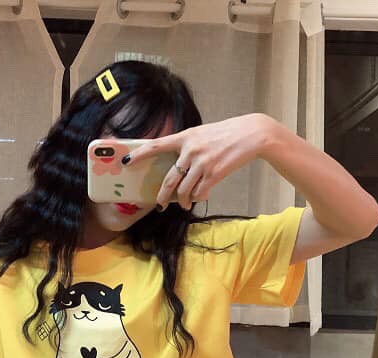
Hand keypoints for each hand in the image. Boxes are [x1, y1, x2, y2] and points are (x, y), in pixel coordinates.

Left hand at [123, 113, 272, 209]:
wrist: (251, 134)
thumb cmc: (225, 134)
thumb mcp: (201, 134)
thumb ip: (186, 147)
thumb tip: (174, 167)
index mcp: (185, 137)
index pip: (156, 146)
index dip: (139, 154)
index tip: (125, 161)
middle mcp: (190, 149)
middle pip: (169, 180)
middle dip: (162, 196)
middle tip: (159, 204)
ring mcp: (202, 163)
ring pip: (184, 191)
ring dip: (182, 201)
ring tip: (183, 204)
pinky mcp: (215, 174)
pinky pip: (199, 193)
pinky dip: (197, 198)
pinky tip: (199, 197)